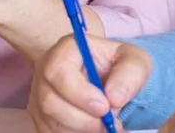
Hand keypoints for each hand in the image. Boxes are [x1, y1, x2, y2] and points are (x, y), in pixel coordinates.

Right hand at [28, 34, 151, 132]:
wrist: (111, 77)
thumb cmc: (119, 65)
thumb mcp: (135, 60)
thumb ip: (130, 74)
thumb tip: (114, 98)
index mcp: (67, 49)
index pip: (59, 71)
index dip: (80, 94)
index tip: (104, 107)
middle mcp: (47, 70)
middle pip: (50, 101)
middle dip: (82, 119)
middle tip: (108, 124)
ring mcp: (40, 94)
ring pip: (50, 120)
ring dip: (80, 129)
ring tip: (105, 127)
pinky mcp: (41, 115)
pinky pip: (50, 131)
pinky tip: (92, 129)